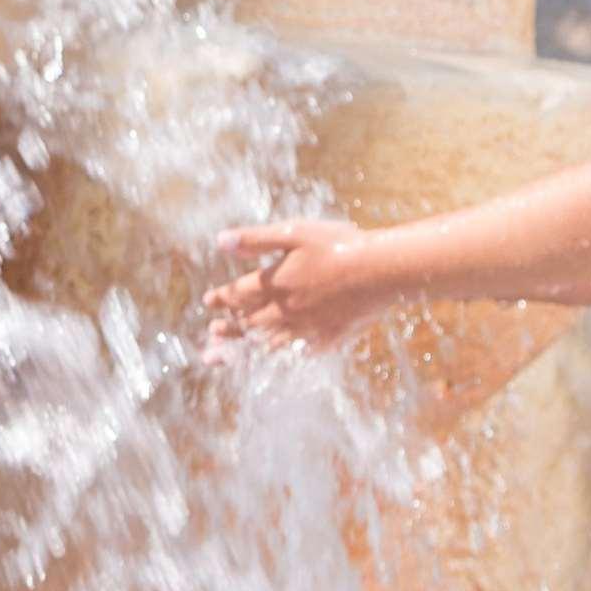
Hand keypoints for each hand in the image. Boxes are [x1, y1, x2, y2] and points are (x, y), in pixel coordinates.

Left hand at [203, 218, 391, 349]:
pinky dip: (285, 356)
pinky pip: (301, 351)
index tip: (209, 302)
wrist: (382, 270)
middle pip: (249, 323)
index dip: (222, 298)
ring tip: (232, 355)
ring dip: (247, 348)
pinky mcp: (329, 336)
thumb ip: (256, 239)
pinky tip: (283, 358)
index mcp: (274, 283)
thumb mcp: (294, 232)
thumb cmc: (339, 246)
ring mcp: (307, 326)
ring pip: (269, 342)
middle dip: (228, 328)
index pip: (238, 294)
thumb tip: (221, 241)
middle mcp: (285, 309)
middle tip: (213, 333)